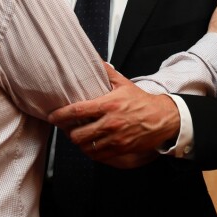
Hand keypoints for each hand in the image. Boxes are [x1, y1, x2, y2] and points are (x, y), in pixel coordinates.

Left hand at [48, 63, 179, 168]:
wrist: (163, 118)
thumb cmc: (141, 101)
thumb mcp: (123, 83)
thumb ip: (107, 72)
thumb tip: (95, 60)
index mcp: (108, 105)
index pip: (77, 112)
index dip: (60, 115)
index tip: (52, 117)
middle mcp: (110, 123)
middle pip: (78, 134)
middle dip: (68, 132)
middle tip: (66, 128)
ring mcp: (115, 138)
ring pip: (86, 147)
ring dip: (79, 143)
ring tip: (77, 136)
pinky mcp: (121, 149)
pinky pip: (98, 156)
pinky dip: (90, 152)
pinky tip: (89, 145)